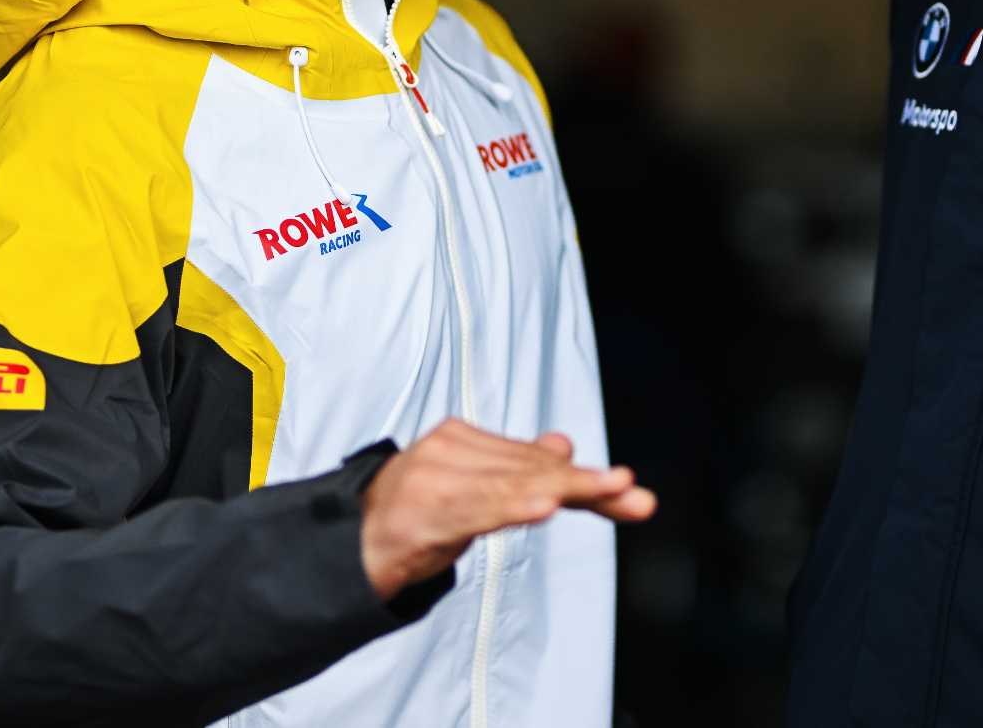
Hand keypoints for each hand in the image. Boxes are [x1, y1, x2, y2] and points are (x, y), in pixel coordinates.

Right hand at [360, 418, 655, 599]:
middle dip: (588, 486)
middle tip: (630, 489)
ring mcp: (436, 477)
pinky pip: (478, 509)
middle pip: (533, 470)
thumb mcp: (472, 490)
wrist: (352, 542)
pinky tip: (544, 505)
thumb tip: (563, 445)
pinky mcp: (424, 511)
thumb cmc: (415, 512)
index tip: (630, 490)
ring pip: (513, 487)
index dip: (586, 479)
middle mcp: (453, 449)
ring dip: (563, 489)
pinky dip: (513, 506)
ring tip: (605, 488)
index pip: (538, 461)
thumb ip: (518, 471)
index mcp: (466, 439)